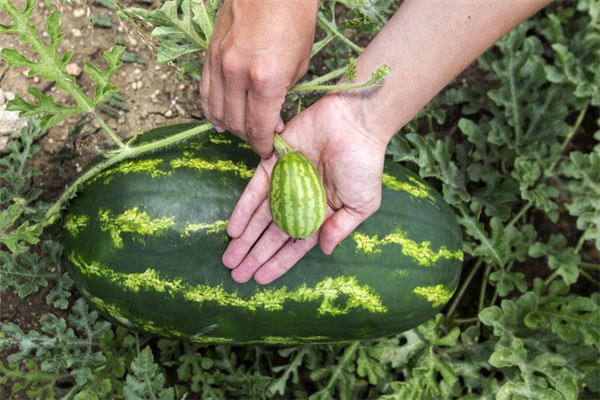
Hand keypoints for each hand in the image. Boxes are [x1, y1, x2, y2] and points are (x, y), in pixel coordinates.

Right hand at [200, 0, 317, 156]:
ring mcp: (219, 64)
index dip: (262, 145)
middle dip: (248, 137)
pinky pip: (204, 91)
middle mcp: (237, 75)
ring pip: (216, 110)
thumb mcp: (300, 65)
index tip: (268, 152)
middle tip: (258, 140)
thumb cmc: (295, 20)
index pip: (258, 128)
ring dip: (229, 126)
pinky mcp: (209, 54)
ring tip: (241, 132)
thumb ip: (282, 97)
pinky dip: (211, 109)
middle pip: (236, 122)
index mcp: (265, 80)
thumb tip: (270, 122)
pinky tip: (218, 119)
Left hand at [221, 94, 388, 283]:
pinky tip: (233, 230)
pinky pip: (254, 191)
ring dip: (244, 238)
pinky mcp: (273, 163)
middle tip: (237, 275)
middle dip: (255, 255)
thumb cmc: (364, 165)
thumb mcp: (361, 204)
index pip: (295, 244)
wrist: (355, 124)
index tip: (260, 279)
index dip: (278, 262)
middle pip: (273, 234)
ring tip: (229, 259)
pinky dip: (243, 210)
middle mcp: (299, 201)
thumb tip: (322, 251)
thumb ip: (341, 228)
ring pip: (260, 217)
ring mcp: (285, 183)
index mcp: (321, 214)